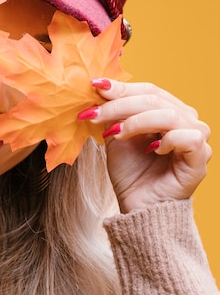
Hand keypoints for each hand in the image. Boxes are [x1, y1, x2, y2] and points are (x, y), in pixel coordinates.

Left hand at [79, 79, 211, 212]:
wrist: (138, 207)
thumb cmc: (131, 174)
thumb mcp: (116, 136)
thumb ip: (114, 114)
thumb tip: (100, 88)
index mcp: (169, 111)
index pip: (149, 90)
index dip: (122, 88)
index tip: (95, 87)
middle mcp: (187, 121)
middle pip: (155, 99)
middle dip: (120, 104)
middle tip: (95, 114)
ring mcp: (196, 139)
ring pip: (169, 115)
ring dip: (136, 121)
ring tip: (116, 134)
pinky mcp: (200, 159)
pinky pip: (188, 138)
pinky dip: (166, 140)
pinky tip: (152, 150)